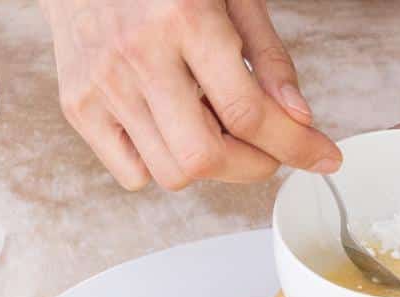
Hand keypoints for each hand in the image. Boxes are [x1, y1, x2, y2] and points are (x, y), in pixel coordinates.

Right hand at [40, 0, 341, 189]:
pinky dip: (163, 166)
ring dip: (209, 168)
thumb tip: (298, 119)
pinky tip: (172, 129)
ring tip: (214, 127)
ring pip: (171, 174)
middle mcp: (138, 55)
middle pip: (206, 157)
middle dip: (253, 166)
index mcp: (184, 19)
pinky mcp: (78, 106)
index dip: (296, 146)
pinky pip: (133, 174)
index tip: (322, 158)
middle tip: (267, 149)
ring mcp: (102, 85)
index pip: (249, 112)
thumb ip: (268, 57)